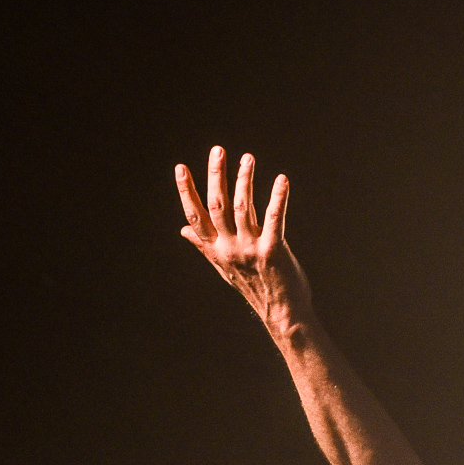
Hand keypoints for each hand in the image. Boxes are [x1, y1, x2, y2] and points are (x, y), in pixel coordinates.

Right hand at [176, 147, 311, 328]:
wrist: (282, 314)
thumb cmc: (254, 287)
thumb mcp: (223, 266)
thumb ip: (204, 245)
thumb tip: (183, 229)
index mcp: (216, 249)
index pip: (195, 215)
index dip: (187, 191)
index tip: (181, 168)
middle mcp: (229, 248)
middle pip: (217, 206)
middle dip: (216, 176)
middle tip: (217, 150)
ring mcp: (250, 249)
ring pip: (243, 207)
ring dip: (244, 180)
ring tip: (247, 158)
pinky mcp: (273, 250)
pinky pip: (275, 218)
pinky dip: (279, 197)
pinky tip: (282, 179)